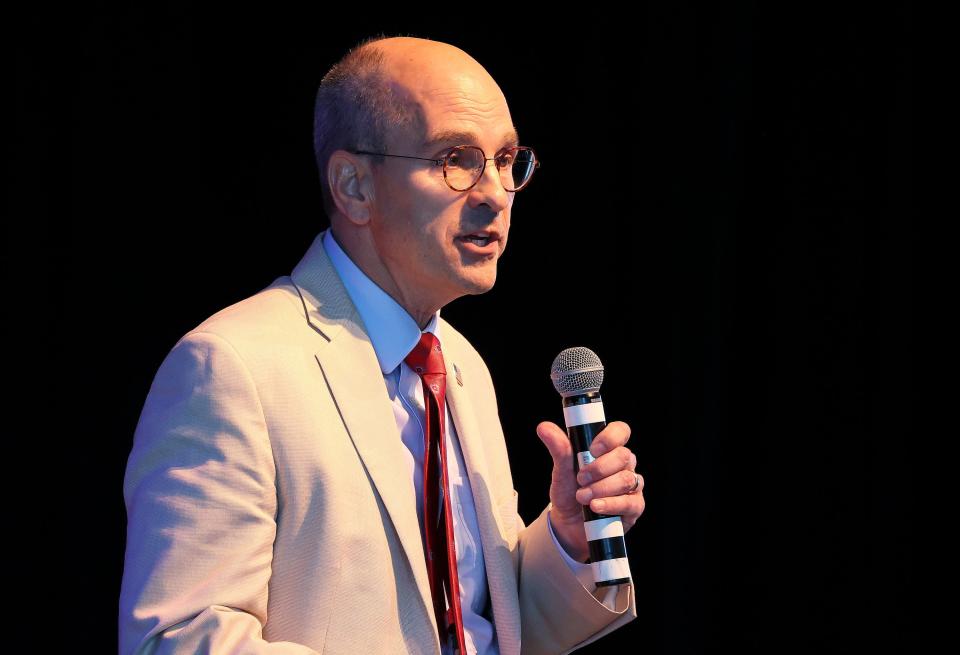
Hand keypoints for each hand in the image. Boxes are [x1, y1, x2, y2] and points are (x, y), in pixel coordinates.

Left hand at [536, 420, 645, 562]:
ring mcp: (631, 485)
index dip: (611, 437)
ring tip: (582, 496)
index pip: (620, 431)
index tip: (592, 449)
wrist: (568, 524)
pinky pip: (630, 503)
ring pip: (627, 479)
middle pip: (624, 456)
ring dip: (601, 488)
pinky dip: (611, 504)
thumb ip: (559, 449)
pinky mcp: (634, 507)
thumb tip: (544, 427)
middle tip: (580, 478)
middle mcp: (623, 465)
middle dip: (600, 468)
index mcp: (608, 449)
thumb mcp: (561, 471)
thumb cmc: (569, 492)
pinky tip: (596, 506)